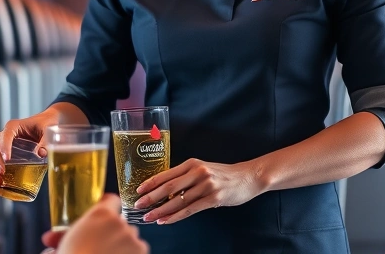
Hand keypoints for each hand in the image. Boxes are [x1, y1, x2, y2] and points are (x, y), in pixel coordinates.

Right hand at [0, 110, 56, 193]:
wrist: (47, 124)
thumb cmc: (46, 124)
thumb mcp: (48, 130)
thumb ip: (46, 141)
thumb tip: (41, 153)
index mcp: (14, 127)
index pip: (5, 135)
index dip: (4, 146)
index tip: (7, 159)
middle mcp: (5, 136)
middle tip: (1, 173)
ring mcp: (3, 147)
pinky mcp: (5, 158)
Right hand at [47, 194, 147, 253]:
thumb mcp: (64, 242)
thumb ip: (61, 235)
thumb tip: (49, 238)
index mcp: (100, 214)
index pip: (111, 200)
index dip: (107, 206)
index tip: (103, 215)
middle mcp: (119, 222)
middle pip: (120, 223)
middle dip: (112, 232)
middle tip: (100, 243)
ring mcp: (131, 238)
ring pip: (130, 237)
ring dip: (122, 244)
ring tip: (107, 253)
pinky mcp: (140, 250)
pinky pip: (138, 249)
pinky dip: (130, 253)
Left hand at [135, 158, 262, 223]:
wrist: (247, 177)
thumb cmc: (222, 174)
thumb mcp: (202, 169)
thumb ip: (185, 176)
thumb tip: (163, 190)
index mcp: (191, 163)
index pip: (166, 174)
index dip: (150, 183)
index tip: (137, 191)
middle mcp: (197, 172)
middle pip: (169, 187)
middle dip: (150, 198)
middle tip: (137, 206)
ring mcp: (206, 185)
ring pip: (178, 201)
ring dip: (161, 210)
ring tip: (149, 217)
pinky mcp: (213, 198)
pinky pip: (190, 209)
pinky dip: (175, 216)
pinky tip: (165, 220)